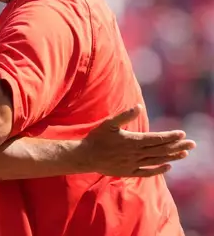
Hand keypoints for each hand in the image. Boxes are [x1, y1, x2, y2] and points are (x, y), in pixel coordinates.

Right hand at [80, 104, 195, 176]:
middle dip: (177, 146)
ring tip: (185, 154)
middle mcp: (136, 153)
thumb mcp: (109, 123)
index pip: (156, 138)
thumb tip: (138, 107)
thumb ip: (124, 115)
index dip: (170, 136)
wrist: (85, 156)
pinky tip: (168, 167)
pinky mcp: (129, 171)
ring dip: (172, 157)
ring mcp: (133, 163)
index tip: (182, 133)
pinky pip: (147, 172)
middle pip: (161, 149)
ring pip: (157, 160)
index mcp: (133, 140)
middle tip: (192, 143)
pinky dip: (159, 170)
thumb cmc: (96, 138)